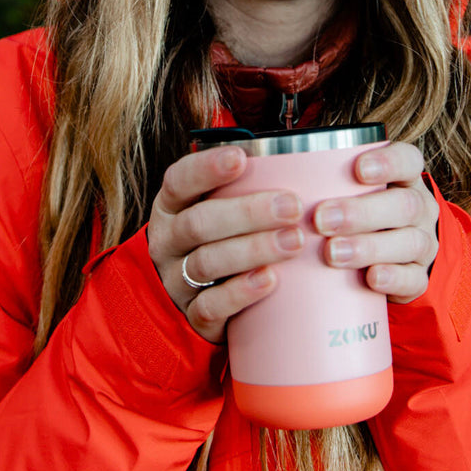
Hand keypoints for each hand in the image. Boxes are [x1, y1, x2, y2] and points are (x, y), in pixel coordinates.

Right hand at [146, 146, 304, 343]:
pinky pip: (211, 305)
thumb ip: (244, 187)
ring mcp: (177, 279)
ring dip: (253, 249)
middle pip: (199, 223)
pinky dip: (241, 292)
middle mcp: (168, 240)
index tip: (240, 157)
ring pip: (207, 262)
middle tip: (292, 206)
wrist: (199, 298)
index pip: (179, 181)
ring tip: (294, 241)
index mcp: (172, 206)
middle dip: (247, 213)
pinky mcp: (193, 315)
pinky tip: (270, 280)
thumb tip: (303, 156)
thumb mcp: (217, 208)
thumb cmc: (219, 239)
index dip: (206, 168)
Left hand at [312, 142, 438, 303]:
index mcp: (404, 178)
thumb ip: (317, 179)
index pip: (407, 160)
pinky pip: (413, 279)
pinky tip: (370, 278)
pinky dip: (392, 279)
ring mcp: (422, 243)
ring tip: (332, 253)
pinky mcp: (419, 277)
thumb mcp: (344, 190)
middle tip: (321, 219)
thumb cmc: (355, 212)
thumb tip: (254, 167)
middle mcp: (418, 208)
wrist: (389, 256)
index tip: (358, 169)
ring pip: (409, 242)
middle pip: (403, 205)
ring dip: (369, 247)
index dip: (388, 163)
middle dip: (361, 212)